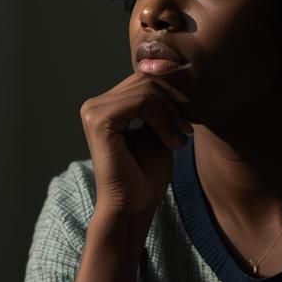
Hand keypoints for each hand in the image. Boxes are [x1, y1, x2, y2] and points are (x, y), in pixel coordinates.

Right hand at [79, 73, 192, 219]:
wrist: (134, 207)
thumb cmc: (146, 177)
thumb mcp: (158, 131)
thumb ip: (160, 105)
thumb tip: (173, 74)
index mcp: (106, 106)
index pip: (144, 79)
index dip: (171, 95)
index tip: (187, 123)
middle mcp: (94, 105)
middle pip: (145, 79)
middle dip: (173, 102)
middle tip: (187, 130)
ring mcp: (93, 110)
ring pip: (147, 89)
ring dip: (171, 114)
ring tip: (180, 139)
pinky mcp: (99, 120)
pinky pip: (141, 101)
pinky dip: (163, 119)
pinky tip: (171, 142)